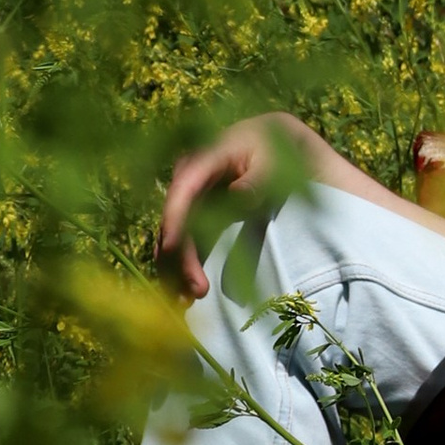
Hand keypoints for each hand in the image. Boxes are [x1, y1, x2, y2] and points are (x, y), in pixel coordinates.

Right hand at [154, 111, 327, 296]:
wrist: (272, 142)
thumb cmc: (273, 150)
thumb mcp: (272, 160)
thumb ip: (257, 179)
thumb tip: (238, 196)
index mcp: (203, 159)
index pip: (182, 191)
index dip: (174, 220)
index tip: (171, 248)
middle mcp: (187, 178)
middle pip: (173, 221)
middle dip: (178, 258)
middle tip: (196, 291)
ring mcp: (188, 197)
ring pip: (172, 236)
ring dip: (175, 269)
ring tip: (187, 302)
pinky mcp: (193, 213)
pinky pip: (183, 242)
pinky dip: (182, 265)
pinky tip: (186, 292)